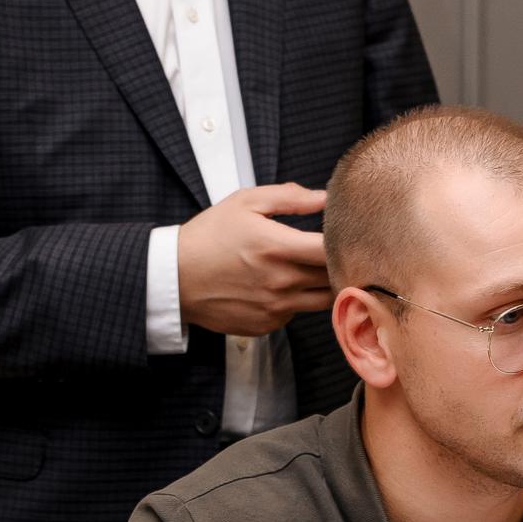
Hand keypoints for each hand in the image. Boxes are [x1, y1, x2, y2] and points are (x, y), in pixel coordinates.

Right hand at [176, 185, 333, 334]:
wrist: (175, 277)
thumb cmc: (208, 237)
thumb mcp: (245, 202)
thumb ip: (290, 197)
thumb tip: (325, 198)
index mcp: (277, 247)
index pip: (332, 250)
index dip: (347, 242)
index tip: (347, 236)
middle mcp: (280, 282)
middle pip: (334, 277)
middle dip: (339, 263)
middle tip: (335, 252)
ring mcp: (275, 307)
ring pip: (323, 301)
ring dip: (325, 285)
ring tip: (312, 269)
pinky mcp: (267, 324)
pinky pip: (296, 313)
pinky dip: (297, 301)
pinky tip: (281, 287)